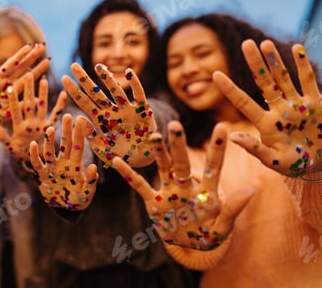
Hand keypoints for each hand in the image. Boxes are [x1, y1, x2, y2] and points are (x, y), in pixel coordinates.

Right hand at [0, 37, 49, 126]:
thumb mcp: (5, 114)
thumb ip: (18, 108)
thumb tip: (35, 101)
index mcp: (10, 92)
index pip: (26, 78)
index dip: (37, 70)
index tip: (47, 61)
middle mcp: (4, 83)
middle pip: (20, 68)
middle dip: (31, 58)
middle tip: (42, 46)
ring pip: (7, 65)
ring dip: (17, 55)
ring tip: (28, 46)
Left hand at [0, 72, 67, 160]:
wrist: (34, 161)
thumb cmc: (20, 154)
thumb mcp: (10, 147)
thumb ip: (1, 137)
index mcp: (18, 126)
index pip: (15, 110)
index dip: (13, 98)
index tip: (10, 86)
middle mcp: (29, 122)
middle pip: (29, 103)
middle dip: (29, 89)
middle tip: (28, 73)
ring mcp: (40, 123)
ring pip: (41, 106)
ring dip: (43, 93)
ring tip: (43, 79)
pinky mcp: (50, 127)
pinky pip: (55, 115)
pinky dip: (60, 105)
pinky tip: (63, 93)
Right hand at [29, 114, 97, 209]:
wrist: (66, 208)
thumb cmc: (80, 198)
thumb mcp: (87, 191)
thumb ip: (90, 181)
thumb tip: (93, 168)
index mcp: (76, 164)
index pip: (78, 146)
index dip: (80, 134)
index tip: (81, 120)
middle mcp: (64, 162)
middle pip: (65, 144)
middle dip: (66, 131)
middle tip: (68, 116)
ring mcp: (53, 167)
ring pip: (50, 151)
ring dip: (50, 141)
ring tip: (50, 129)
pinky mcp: (43, 175)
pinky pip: (37, 163)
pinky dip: (34, 155)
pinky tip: (32, 145)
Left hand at [62, 63, 156, 167]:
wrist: (141, 161)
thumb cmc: (119, 154)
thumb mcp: (101, 147)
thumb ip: (89, 135)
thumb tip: (79, 118)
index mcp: (100, 120)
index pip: (84, 102)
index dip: (74, 91)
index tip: (63, 78)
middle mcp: (112, 111)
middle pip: (96, 93)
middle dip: (84, 80)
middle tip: (73, 65)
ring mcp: (127, 109)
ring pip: (116, 91)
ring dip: (107, 79)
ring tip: (98, 66)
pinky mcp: (143, 110)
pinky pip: (139, 94)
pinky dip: (135, 83)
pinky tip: (128, 72)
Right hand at [112, 121, 253, 249]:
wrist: (188, 244)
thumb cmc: (208, 233)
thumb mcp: (222, 226)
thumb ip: (233, 208)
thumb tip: (252, 188)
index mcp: (206, 191)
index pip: (213, 166)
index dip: (217, 148)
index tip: (222, 126)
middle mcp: (186, 186)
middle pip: (182, 162)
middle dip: (179, 145)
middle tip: (176, 125)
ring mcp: (169, 192)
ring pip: (162, 168)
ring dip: (157, 153)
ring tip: (152, 135)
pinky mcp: (154, 202)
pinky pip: (139, 186)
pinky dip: (129, 175)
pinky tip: (116, 162)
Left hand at [213, 40, 321, 179]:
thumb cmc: (295, 165)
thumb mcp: (274, 161)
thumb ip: (254, 149)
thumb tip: (232, 137)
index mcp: (265, 123)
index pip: (243, 102)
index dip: (229, 89)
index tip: (214, 74)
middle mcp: (279, 110)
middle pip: (264, 82)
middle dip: (255, 64)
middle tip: (245, 43)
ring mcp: (297, 104)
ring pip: (283, 77)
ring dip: (275, 60)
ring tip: (264, 42)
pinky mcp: (316, 102)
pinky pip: (308, 80)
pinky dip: (302, 64)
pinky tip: (296, 47)